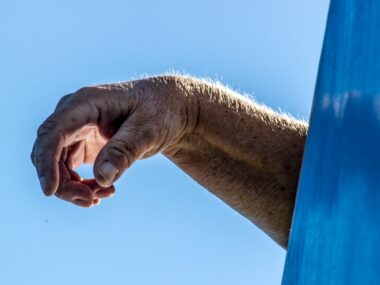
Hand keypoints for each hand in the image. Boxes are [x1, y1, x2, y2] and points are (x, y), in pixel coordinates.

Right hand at [31, 76, 197, 206]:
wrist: (167, 111)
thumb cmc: (159, 112)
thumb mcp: (147, 130)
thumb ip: (125, 151)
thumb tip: (102, 178)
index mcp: (86, 103)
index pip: (53, 132)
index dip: (47, 162)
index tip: (50, 191)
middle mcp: (74, 115)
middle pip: (50, 153)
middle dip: (64, 183)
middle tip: (92, 201)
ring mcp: (76, 130)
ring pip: (58, 166)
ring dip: (74, 188)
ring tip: (106, 194)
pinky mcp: (83, 144)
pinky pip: (70, 170)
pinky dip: (82, 186)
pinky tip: (104, 191)